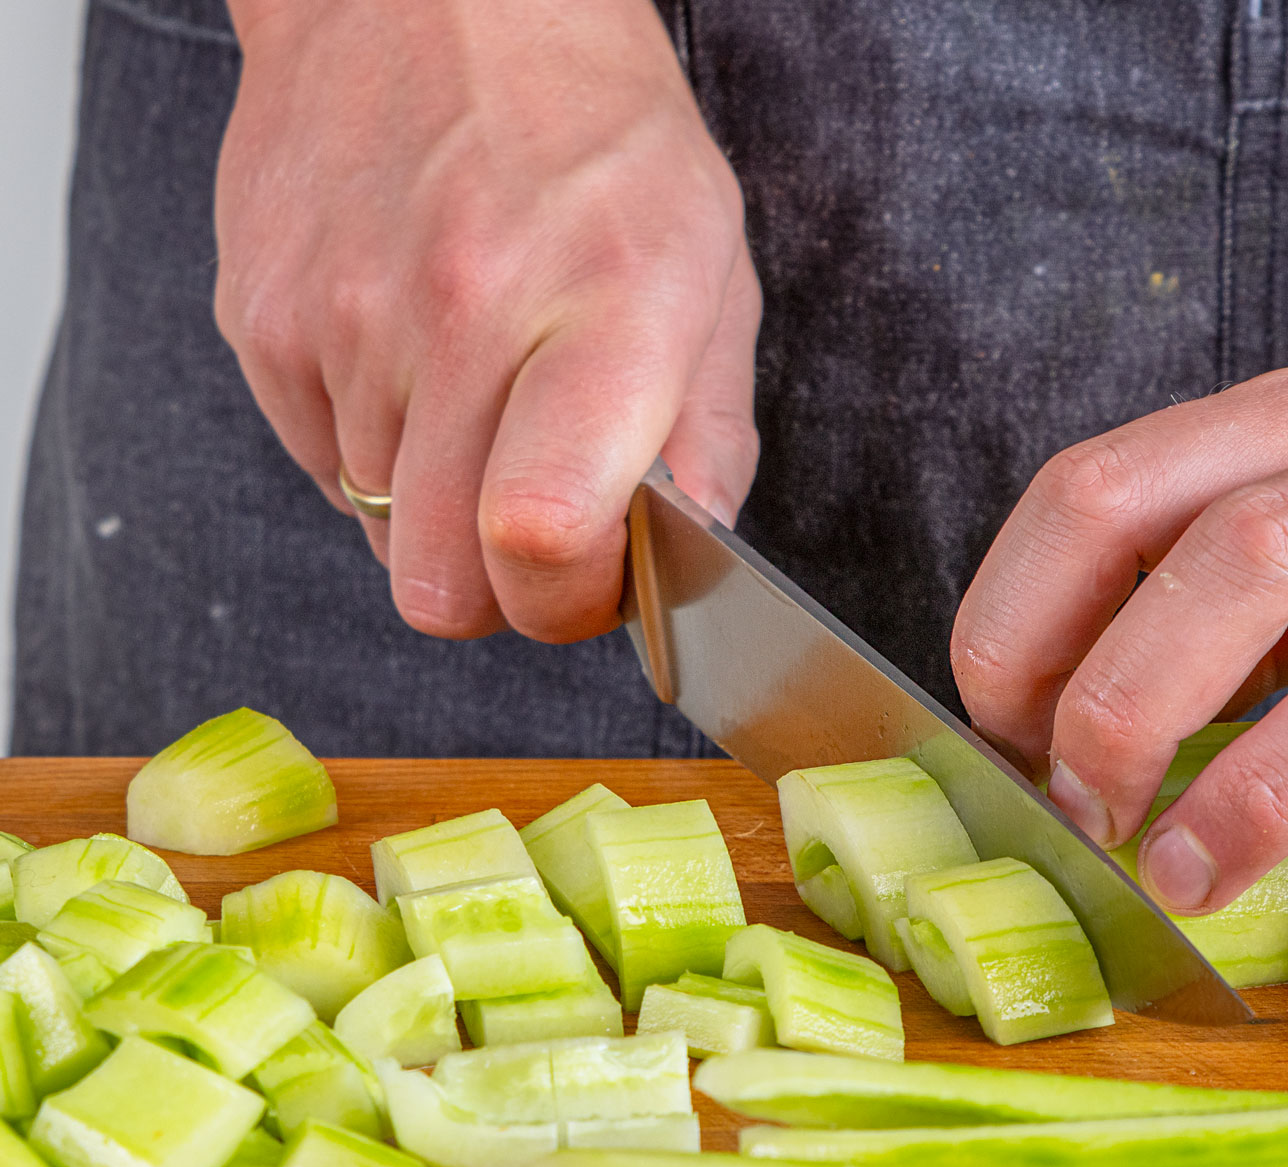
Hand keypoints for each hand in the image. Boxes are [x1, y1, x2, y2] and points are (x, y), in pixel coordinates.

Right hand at [214, 0, 758, 640]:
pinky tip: (419, 366)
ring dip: (440, 508)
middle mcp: (460, 315)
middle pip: (443, 581)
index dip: (568, 601)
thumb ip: (710, 429)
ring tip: (485, 401)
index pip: (541, 534)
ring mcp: (344, 318)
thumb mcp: (711, 263)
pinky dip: (376, 451)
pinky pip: (321, 465)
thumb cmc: (594, 130)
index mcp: (601, 307)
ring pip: (381, 534)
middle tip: (543, 526)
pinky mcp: (264, 318)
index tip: (596, 582)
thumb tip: (697, 553)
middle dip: (504, 590)